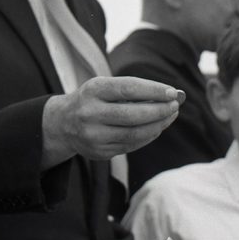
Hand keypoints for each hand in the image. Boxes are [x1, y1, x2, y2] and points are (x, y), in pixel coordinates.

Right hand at [41, 76, 181, 167]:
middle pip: (133, 115)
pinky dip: (148, 136)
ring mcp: (93, 136)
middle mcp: (90, 113)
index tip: (172, 92)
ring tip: (170, 116)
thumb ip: (135, 90)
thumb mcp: (105, 87)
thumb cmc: (93, 100)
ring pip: (135, 134)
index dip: (153, 91)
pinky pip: (131, 146)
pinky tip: (157, 128)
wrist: (63, 124)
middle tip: (175, 105)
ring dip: (158, 125)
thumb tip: (173, 95)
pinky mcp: (99, 152)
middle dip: (159, 111)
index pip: (128, 89)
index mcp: (93, 90)